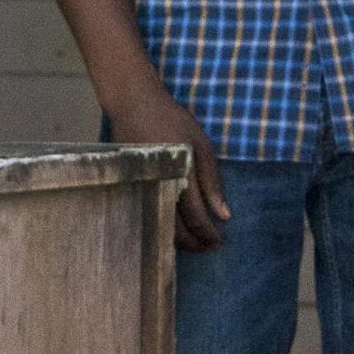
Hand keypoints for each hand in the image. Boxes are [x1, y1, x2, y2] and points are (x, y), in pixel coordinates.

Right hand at [109, 84, 229, 251]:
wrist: (134, 106)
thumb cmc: (173, 122)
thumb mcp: (202, 145)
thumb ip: (212, 181)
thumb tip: (224, 215)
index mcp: (179, 174)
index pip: (195, 214)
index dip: (207, 232)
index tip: (218, 242)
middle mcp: (158, 185)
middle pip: (175, 226)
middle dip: (194, 242)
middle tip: (208, 248)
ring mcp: (140, 187)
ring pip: (158, 224)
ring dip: (177, 239)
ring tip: (194, 243)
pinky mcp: (128, 187)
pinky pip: (146, 214)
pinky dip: (160, 225)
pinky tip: (171, 229)